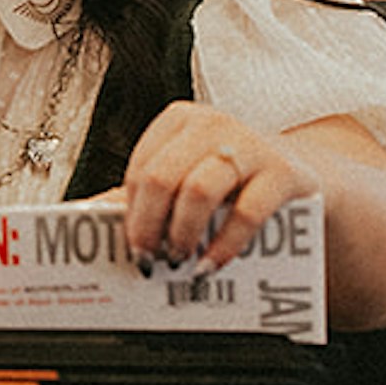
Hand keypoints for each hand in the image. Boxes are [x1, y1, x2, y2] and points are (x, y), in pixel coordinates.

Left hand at [117, 100, 321, 274]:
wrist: (297, 177)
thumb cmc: (230, 180)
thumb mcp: (187, 176)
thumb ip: (143, 194)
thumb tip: (88, 213)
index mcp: (180, 121)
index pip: (141, 167)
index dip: (131, 212)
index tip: (131, 245)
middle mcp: (213, 125)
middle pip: (162, 178)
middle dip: (148, 225)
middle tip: (149, 258)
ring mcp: (250, 146)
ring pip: (199, 190)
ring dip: (182, 234)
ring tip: (178, 260)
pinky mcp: (283, 173)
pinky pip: (246, 213)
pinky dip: (223, 245)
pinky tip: (211, 263)